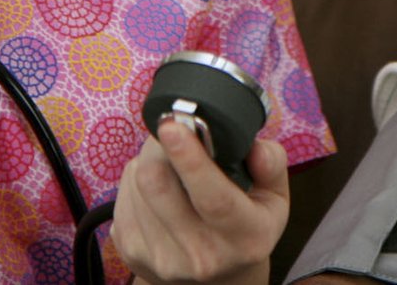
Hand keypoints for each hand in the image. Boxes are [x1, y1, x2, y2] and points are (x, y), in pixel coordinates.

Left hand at [110, 118, 289, 283]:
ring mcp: (161, 258)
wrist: (216, 281)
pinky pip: (122, 196)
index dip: (190, 160)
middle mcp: (201, 254)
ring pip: (136, 184)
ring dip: (150, 161)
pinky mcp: (130, 253)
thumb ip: (272, 166)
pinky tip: (159, 187)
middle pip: (158, 185)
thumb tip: (255, 147)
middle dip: (160, 146)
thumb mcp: (274, 199)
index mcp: (245, 238)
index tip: (173, 126)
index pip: (213, 198)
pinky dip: (136, 180)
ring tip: (171, 165)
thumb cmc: (246, 227)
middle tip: (173, 129)